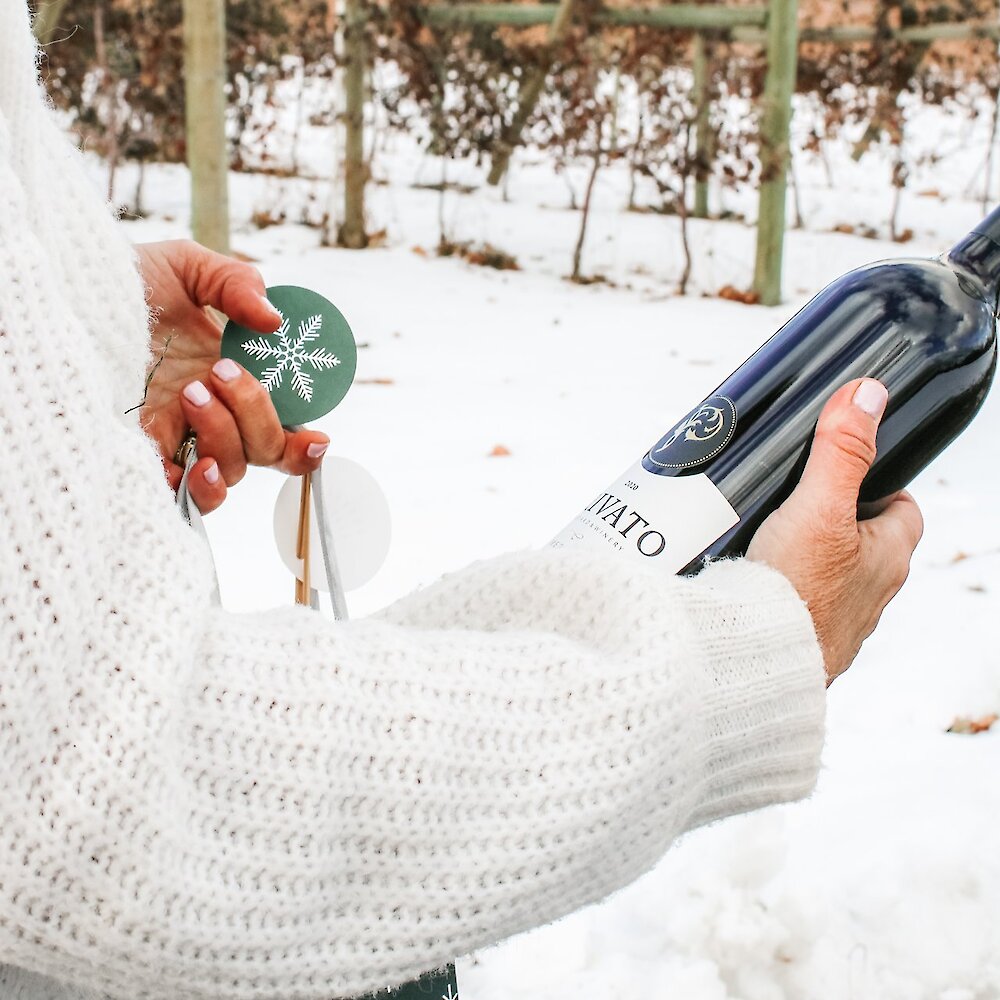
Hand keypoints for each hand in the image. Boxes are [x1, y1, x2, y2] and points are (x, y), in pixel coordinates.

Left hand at [135, 240, 330, 513]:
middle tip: (221, 372)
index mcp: (234, 378)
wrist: (68, 293)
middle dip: (257, 415)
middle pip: (265, 450)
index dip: (306, 444)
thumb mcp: (187, 267)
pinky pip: (183, 493)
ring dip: (222, 435)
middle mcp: (213, 414)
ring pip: (230, 470)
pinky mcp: (144, 452)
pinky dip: (196, 486)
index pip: (283, 426)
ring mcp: (179, 435)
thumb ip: (237, 283)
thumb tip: (274, 322)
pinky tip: (186, 460)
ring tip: (189, 391)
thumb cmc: (121, 280)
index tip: (316, 435)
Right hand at [747, 378, 923, 684]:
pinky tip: (755, 577)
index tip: (852, 470)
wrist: (754, 663)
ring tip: (770, 536)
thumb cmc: (794, 592)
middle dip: (836, 519)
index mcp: (889, 558)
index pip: (903, 510)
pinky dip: (785, 588)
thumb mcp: (818, 507)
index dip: (882, 486)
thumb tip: (867, 394)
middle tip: (798, 499)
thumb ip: (840, 451)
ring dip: (809, 556)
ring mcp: (839, 620)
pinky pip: (802, 603)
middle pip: (866, 541)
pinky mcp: (805, 639)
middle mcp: (871, 593)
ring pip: (833, 574)